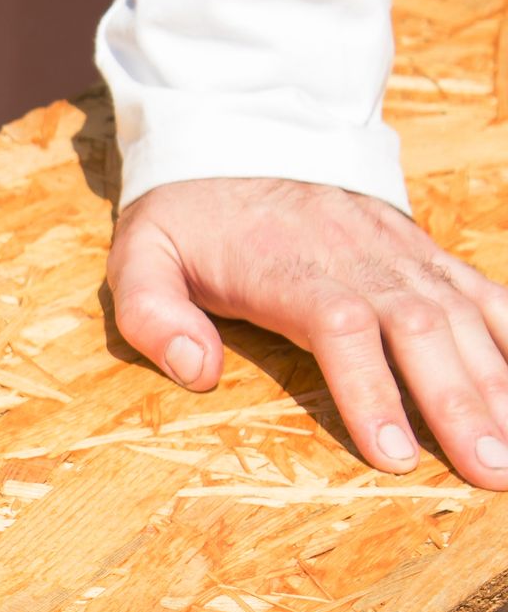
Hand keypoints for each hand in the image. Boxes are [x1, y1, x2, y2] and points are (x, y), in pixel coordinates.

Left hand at [107, 177, 507, 488]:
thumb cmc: (186, 217)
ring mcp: (400, 255)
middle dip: (461, 406)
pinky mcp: (423, 254)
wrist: (236, 138)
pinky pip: (484, 295)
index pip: (342, 330)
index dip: (371, 392)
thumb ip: (154, 316)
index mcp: (288, 270)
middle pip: (422, 332)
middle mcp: (359, 260)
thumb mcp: (140, 258)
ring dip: (500, 386)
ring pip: (465, 318)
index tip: (393, 454)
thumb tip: (196, 374)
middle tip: (492, 473)